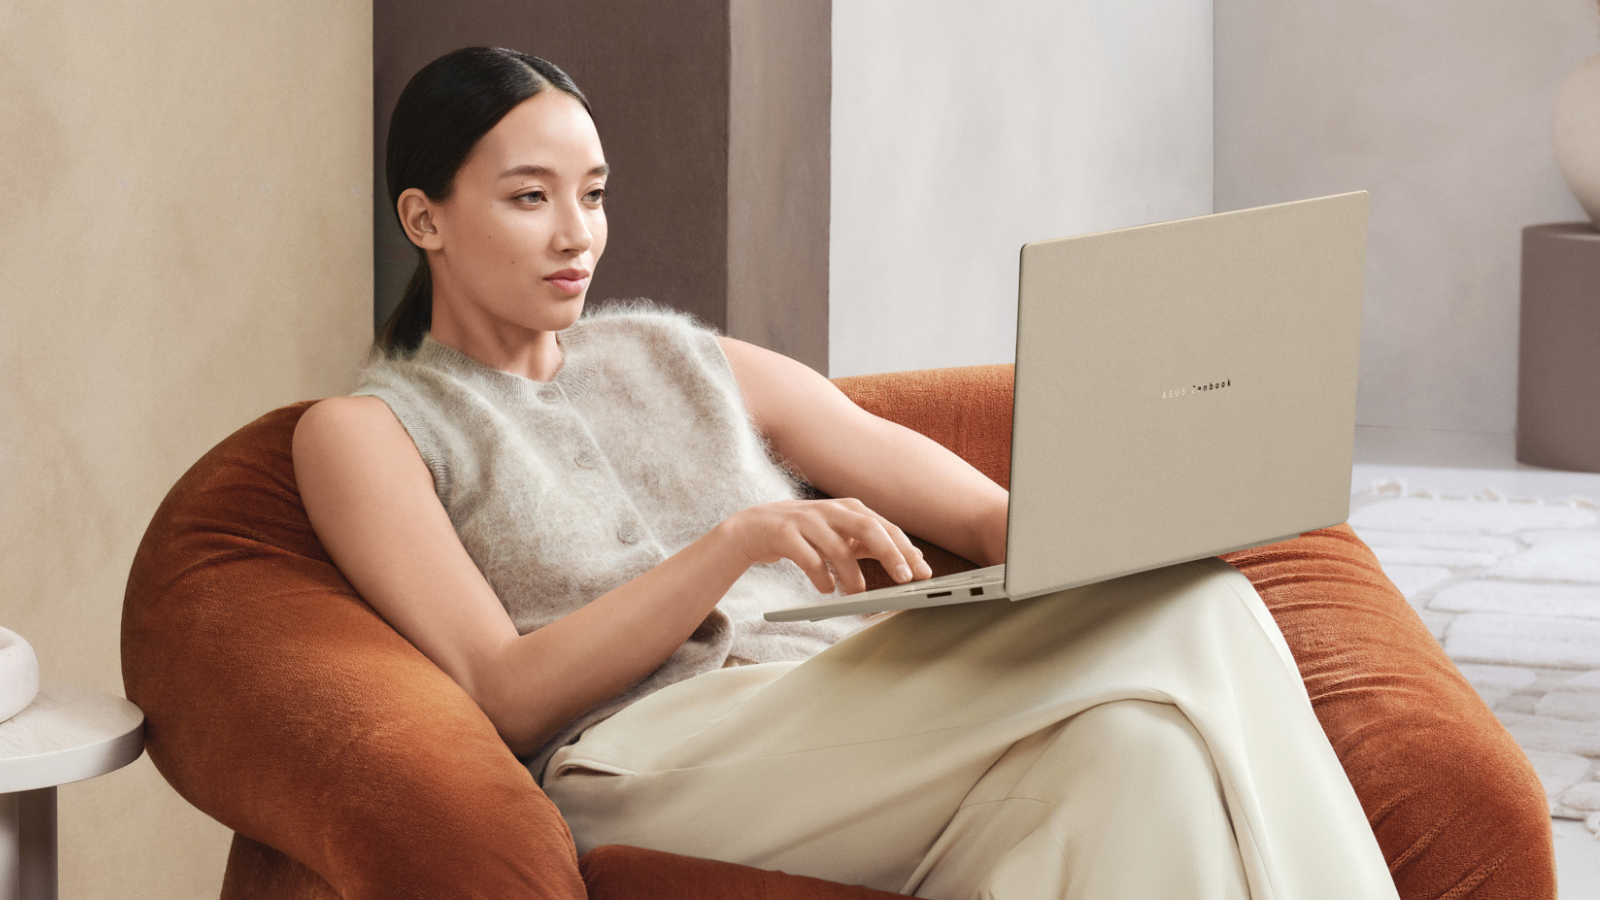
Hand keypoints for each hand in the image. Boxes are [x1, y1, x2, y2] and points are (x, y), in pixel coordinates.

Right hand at [720, 498, 934, 593]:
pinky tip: (826, 589)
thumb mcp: (839, 533)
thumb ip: (869, 542)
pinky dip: (821, 577)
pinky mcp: (784, 534)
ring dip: (852, 576)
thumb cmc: (805, 533)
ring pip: (838, 548)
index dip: (906, 549)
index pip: (886, 527)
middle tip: (904, 580)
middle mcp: (831, 510)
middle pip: (868, 528)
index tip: (923, 572)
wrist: (754, 528)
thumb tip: (910, 558)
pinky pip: (808, 558)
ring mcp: (806, 520)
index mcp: (850, 508)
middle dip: (890, 554)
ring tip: (858, 595)